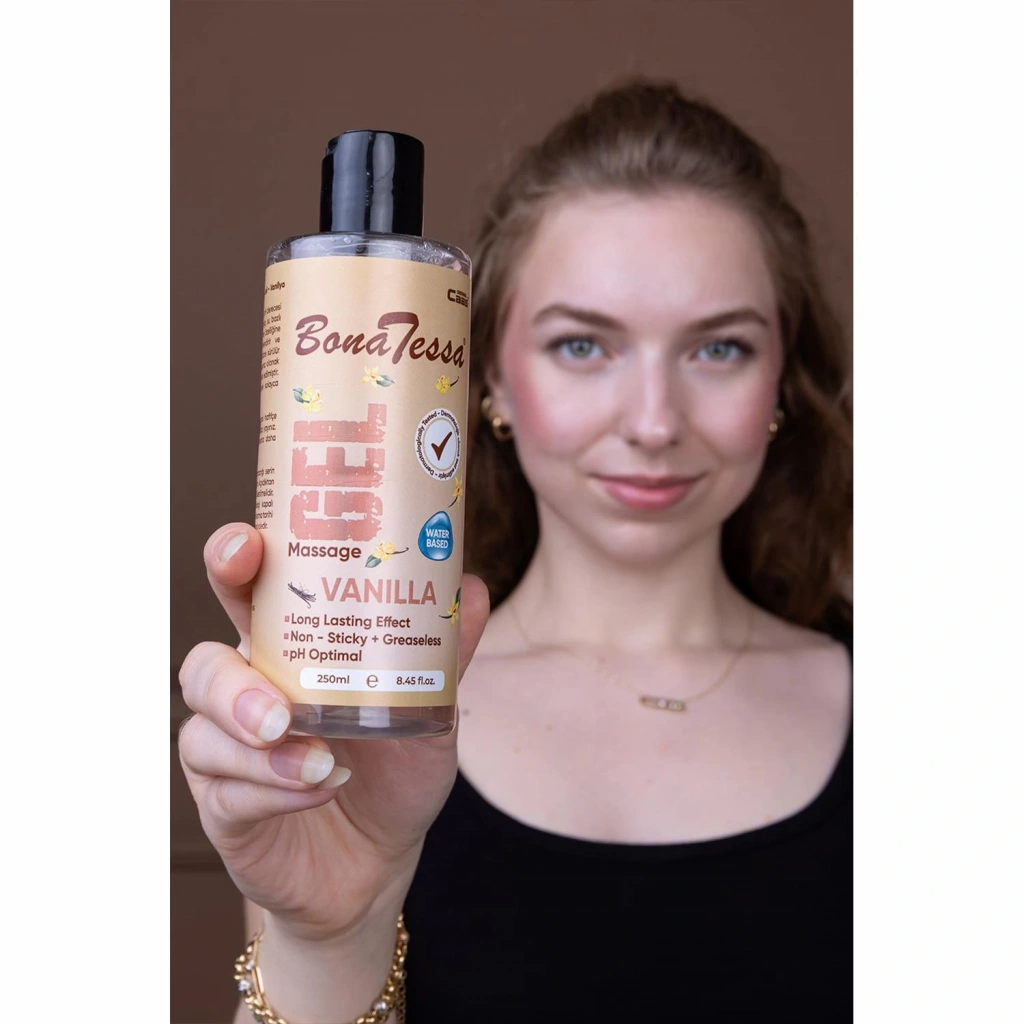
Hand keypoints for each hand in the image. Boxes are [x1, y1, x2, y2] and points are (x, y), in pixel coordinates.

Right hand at [178, 523, 488, 942]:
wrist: (379, 862)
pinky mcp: (224, 807)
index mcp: (288, 652)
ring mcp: (227, 751)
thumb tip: (469, 587)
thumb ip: (443, 655)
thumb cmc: (394, 771)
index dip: (233, 562)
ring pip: (206, 731)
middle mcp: (246, 693)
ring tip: (317, 758)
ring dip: (261, 747)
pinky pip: (229, 792)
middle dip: (225, 676)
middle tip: (277, 706)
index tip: (246, 545)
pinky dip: (275, 789)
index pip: (246, 595)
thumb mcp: (428, 711)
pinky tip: (319, 786)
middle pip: (203, 663)